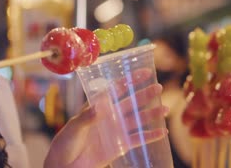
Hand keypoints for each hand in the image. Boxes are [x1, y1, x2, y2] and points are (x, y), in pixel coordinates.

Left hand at [44, 68, 168, 167]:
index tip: (144, 72)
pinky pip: (138, 139)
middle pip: (130, 102)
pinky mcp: (120, 145)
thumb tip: (100, 107)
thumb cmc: (65, 143)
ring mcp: (116, 130)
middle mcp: (110, 115)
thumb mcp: (74, 128)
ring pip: (137, 119)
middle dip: (144, 94)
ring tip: (165, 108)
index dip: (130, 80)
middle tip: (158, 87)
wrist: (65, 166)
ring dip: (151, 114)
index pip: (116, 89)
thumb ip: (87, 117)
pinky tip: (162, 131)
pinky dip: (150, 136)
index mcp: (98, 106)